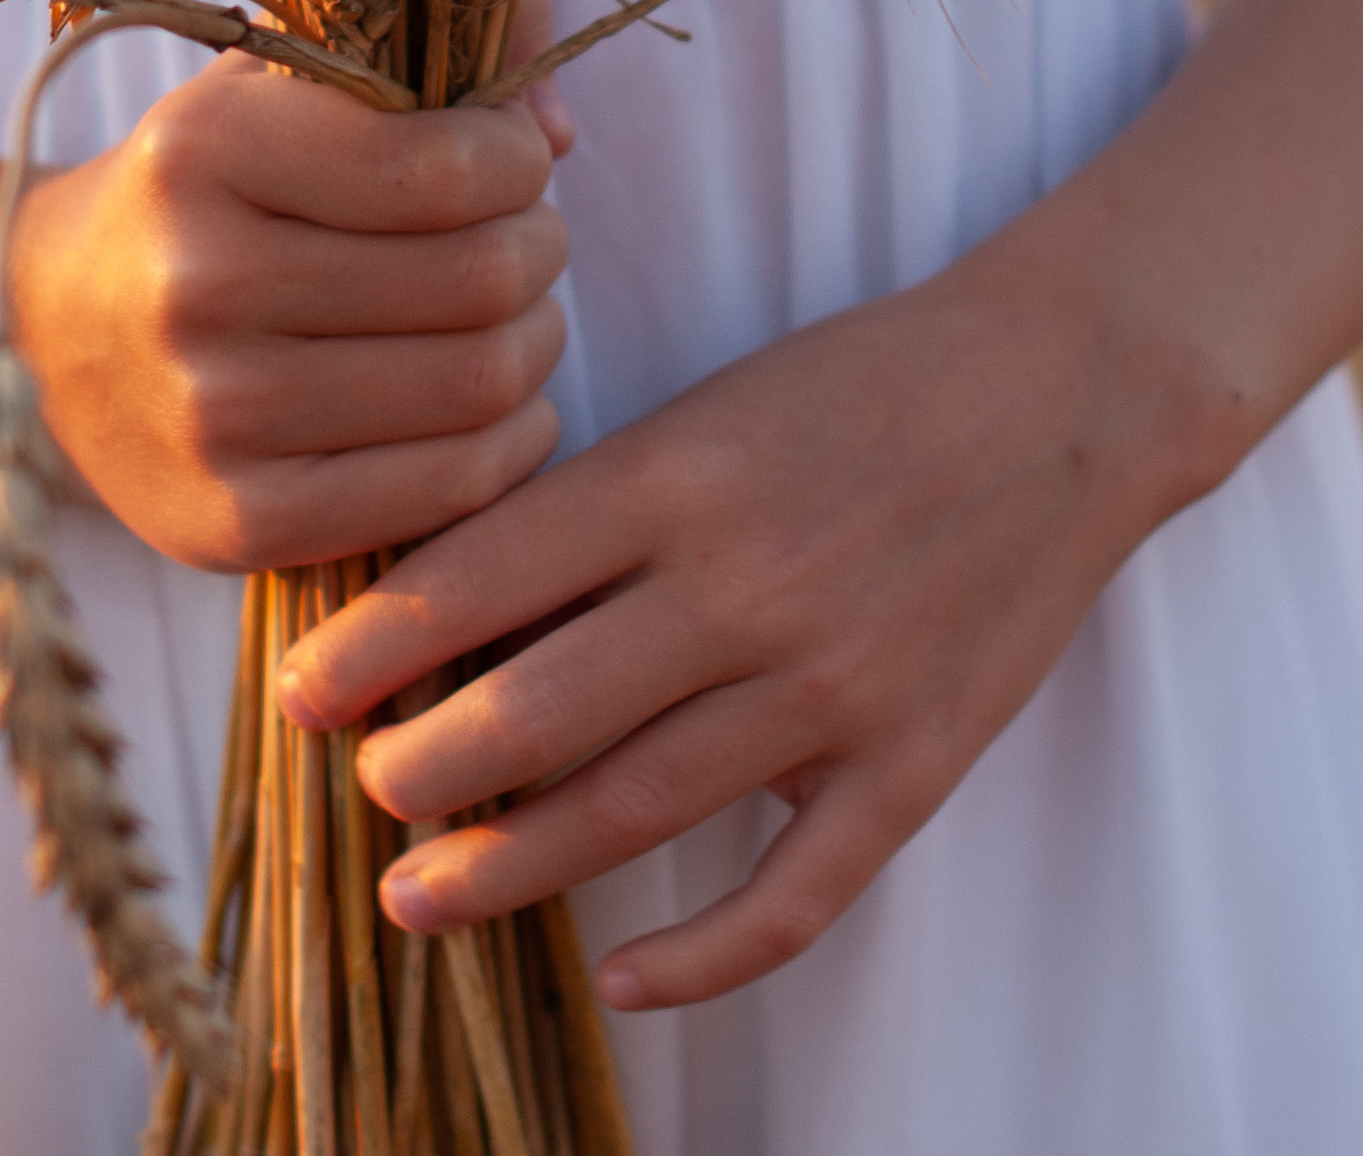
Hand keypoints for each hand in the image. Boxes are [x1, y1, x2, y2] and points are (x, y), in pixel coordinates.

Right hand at [10, 53, 574, 574]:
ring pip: (479, 385)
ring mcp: (213, 415)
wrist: (46, 331)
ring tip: (514, 313)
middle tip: (526, 237)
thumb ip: (425, 46)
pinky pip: (448, 487)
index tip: (514, 160)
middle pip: (478, 278)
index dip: (518, 162)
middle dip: (539, 248)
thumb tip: (558, 127)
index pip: (443, 167)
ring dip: (537, 342)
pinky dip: (513, 441)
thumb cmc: (200, 190)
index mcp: (206, 151)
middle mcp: (197, 282)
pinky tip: (498, 402)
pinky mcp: (237, 522)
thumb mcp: (276, 81)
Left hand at [278, 232, 1175, 1005]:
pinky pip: (793, 895)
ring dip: (510, 867)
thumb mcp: (708, 409)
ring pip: (636, 810)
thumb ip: (594, 507)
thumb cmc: (860, 385)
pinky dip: (699, 953)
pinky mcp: (911, 764)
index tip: (299, 691)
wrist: (1062, 391)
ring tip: (417, 895)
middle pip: (539, 711)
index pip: (485, 575)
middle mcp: (743, 586)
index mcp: (678, 476)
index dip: (375, 646)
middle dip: (420, 770)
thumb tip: (450, 605)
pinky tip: (619, 977)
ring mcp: (833, 688)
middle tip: (360, 793)